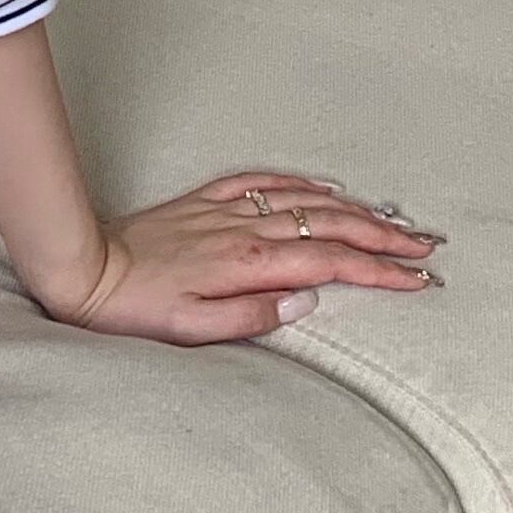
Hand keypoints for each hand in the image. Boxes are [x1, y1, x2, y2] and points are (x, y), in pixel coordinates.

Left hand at [39, 167, 442, 344]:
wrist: (86, 268)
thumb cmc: (136, 308)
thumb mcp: (193, 330)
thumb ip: (254, 315)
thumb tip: (308, 300)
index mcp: (249, 264)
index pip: (331, 264)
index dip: (379, 272)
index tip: (417, 279)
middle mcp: (245, 230)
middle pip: (330, 227)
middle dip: (384, 237)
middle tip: (427, 246)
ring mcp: (227, 211)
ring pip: (306, 202)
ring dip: (355, 209)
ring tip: (394, 219)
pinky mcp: (207, 201)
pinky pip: (264, 182)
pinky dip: (302, 182)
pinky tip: (325, 185)